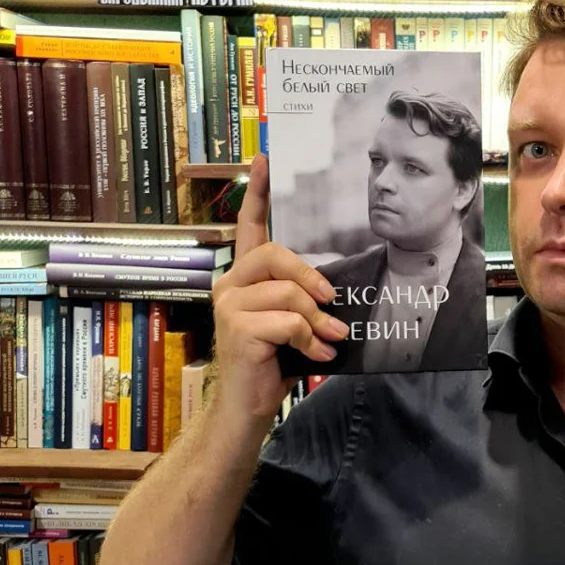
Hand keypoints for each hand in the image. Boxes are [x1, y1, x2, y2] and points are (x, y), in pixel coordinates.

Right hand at [209, 154, 349, 419]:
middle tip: (333, 302)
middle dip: (311, 278)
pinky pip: (288, 322)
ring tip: (330, 340)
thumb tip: (336, 291)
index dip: (257, 192)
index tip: (263, 158)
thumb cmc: (274, 363)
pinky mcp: (237, 329)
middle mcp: (229, 284)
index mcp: (244, 278)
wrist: (248, 406)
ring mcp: (228, 306)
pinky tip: (319, 355)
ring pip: (288, 292)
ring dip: (318, 321)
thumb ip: (305, 299)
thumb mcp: (294, 323)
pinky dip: (310, 340)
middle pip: (276, 254)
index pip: (248, 226)